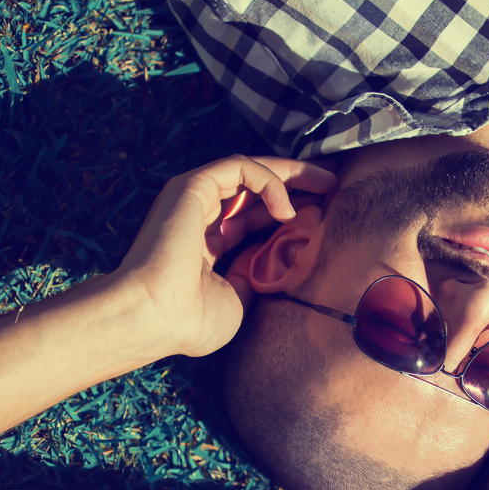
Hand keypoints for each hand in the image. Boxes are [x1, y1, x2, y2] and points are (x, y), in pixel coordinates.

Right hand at [113, 155, 335, 357]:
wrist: (153, 318)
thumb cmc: (188, 321)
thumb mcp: (237, 300)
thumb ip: (254, 276)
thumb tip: (275, 259)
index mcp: (207, 245)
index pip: (255, 218)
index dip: (290, 214)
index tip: (325, 215)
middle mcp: (200, 217)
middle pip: (257, 189)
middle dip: (299, 184)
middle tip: (335, 184)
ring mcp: (194, 200)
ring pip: (251, 171)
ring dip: (292, 174)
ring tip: (328, 183)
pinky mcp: (192, 187)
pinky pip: (239, 168)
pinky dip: (269, 181)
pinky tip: (288, 210)